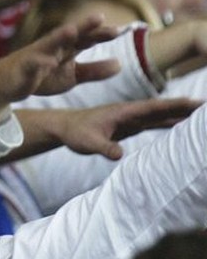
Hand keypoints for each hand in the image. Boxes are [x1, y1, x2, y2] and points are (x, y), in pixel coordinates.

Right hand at [0, 16, 121, 111]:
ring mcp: (35, 56)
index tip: (119, 30)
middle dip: (83, 26)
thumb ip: (93, 70)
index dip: (101, 34)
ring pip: (49, 44)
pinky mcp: (22, 68)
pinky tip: (45, 62)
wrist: (6, 84)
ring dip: (59, 37)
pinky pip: (30, 65)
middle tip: (98, 17)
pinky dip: (37, 63)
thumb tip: (120, 64)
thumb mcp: (72, 75)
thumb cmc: (40, 76)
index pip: (85, 38)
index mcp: (65, 48)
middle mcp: (51, 47)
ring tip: (71, 30)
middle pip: (69, 34)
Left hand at [28, 98, 201, 159]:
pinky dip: (169, 123)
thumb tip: (119, 155)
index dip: (175, 105)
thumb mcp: (87, 143)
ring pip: (160, 115)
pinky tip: (182, 126)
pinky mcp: (130, 125)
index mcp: (123, 111)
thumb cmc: (75, 133)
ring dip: (180, 114)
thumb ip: (103, 148)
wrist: (64, 128)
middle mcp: (130, 112)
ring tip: (202, 116)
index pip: (154, 107)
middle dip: (185, 107)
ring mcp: (131, 118)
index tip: (196, 103)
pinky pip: (154, 123)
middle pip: (163, 109)